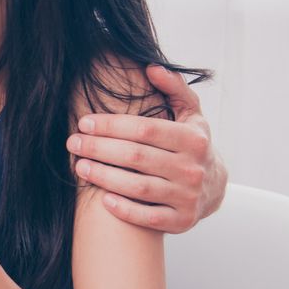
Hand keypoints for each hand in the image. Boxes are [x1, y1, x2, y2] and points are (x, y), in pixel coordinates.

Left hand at [65, 65, 225, 233]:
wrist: (215, 186)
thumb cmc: (192, 143)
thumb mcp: (190, 113)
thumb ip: (174, 88)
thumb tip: (152, 68)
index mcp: (193, 139)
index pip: (145, 129)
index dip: (111, 125)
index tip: (84, 123)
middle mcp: (193, 168)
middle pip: (136, 157)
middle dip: (99, 149)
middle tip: (72, 143)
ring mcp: (188, 197)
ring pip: (139, 188)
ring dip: (104, 177)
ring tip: (79, 167)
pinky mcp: (182, 221)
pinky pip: (149, 218)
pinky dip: (125, 210)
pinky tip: (103, 199)